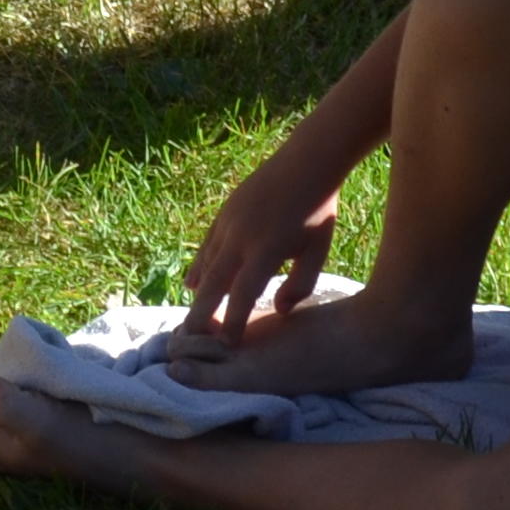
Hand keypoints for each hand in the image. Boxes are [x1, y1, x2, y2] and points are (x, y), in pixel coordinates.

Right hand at [178, 157, 339, 340]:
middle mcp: (240, 239)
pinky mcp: (224, 213)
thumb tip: (277, 309)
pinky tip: (192, 285)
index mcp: (266, 251)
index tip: (228, 346)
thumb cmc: (318, 212)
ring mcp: (228, 224)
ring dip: (199, 294)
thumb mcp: (317, 252)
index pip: (243, 296)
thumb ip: (300, 285)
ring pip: (205, 265)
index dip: (234, 323)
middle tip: (191, 340)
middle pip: (213, 285)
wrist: (306, 163)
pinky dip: (198, 268)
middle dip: (201, 315)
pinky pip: (206, 247)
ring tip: (193, 319)